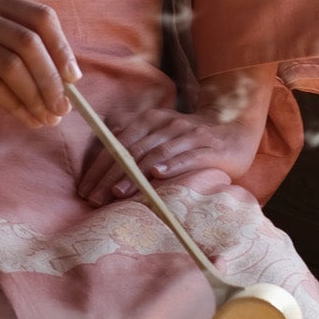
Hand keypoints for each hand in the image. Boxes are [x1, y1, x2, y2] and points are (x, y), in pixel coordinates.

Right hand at [0, 0, 80, 125]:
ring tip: (47, 118)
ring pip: (13, 67)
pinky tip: (25, 119)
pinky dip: (15, 106)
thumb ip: (15, 46)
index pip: (41, 18)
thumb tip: (64, 80)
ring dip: (36, 97)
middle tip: (63, 108)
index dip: (62, 49)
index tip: (73, 79)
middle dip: (52, 79)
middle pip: (30, 43)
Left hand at [77, 66, 274, 204]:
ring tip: (119, 192)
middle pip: (133, 150)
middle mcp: (167, 124)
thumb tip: (104, 153)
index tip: (86, 189)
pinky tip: (158, 174)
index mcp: (151, 120)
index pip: (118, 143)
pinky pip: (188, 156)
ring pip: (156, 153)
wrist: (233, 126)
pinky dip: (172, 164)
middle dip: (111, 175)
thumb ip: (135, 139)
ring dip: (135, 173)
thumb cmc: (190, 137)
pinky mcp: (209, 148)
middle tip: (95, 198)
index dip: (99, 166)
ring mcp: (189, 135)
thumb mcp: (160, 132)